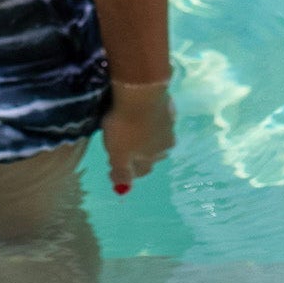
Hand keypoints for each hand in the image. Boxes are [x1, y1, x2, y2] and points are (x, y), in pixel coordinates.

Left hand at [102, 78, 173, 193]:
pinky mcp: (169, 106)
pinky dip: (152, 116)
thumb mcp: (118, 153)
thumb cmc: (126, 126)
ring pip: (158, 135)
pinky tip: (144, 110)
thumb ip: (122, 173)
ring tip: (134, 126)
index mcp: (152, 158)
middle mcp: (165, 145)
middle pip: (152, 154)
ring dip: (148, 133)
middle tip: (124, 144)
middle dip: (141, 152)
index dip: (129, 170)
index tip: (114, 165)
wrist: (141, 92)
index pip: (141, 171)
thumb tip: (123, 191)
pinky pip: (160, 116)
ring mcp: (169, 125)